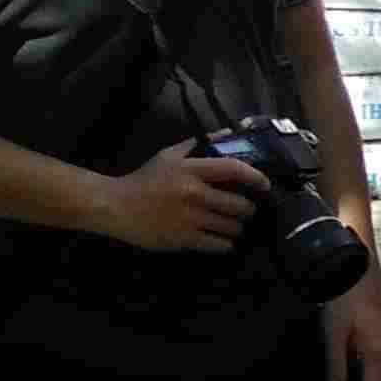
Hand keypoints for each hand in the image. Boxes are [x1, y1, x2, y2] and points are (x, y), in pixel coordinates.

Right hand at [108, 139, 269, 254]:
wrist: (114, 206)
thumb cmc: (144, 180)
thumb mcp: (167, 156)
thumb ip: (196, 145)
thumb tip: (225, 134)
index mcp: (190, 170)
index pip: (233, 169)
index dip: (256, 177)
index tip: (265, 185)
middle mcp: (193, 194)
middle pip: (240, 205)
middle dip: (248, 209)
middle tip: (245, 210)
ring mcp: (189, 219)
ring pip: (233, 227)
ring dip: (236, 227)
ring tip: (231, 225)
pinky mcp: (183, 239)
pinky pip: (219, 245)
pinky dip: (225, 243)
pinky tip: (221, 239)